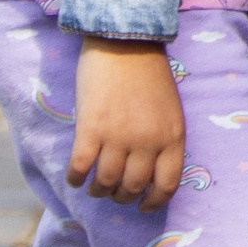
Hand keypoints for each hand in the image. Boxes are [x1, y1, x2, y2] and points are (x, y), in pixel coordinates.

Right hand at [67, 38, 185, 208]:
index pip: (167, 185)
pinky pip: (80, 168)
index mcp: (172, 136)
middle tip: (114, 192)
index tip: (142, 206)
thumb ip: (163, 139)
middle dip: (122, 196)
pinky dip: (76, 178)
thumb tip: (148, 171)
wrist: (123, 41)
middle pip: (133, 187)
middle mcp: (147, 141)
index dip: (153, 202)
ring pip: (106, 183)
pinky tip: (75, 178)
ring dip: (98, 190)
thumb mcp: (169, 109)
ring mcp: (118, 136)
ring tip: (94, 187)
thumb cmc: (147, 73)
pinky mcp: (91, 129)